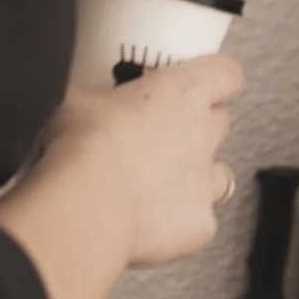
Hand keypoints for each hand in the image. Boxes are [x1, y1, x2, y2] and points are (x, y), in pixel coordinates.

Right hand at [3, 55, 242, 271]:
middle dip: (197, 128)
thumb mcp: (77, 99)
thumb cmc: (83, 146)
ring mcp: (204, 181)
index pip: (226, 73)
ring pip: (218, 175)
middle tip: (162, 134)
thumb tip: (72, 94)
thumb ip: (92, 96)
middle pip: (220, 122)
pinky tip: (150, 223)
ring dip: (196, 177)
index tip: (203, 82)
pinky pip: (199, 222)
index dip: (216, 78)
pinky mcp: (199, 224)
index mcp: (182, 91)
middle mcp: (202, 133)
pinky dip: (179, 223)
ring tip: (159, 184)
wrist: (87, 202)